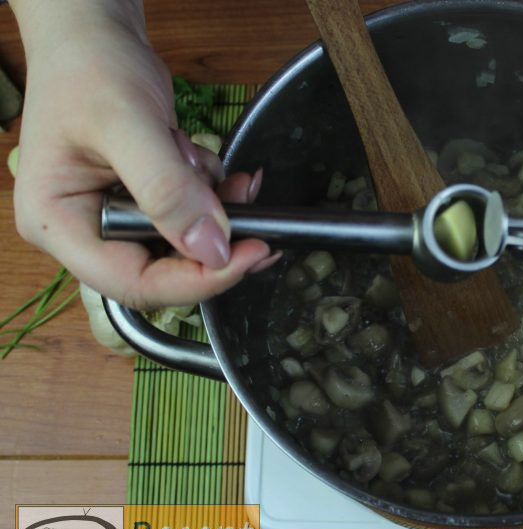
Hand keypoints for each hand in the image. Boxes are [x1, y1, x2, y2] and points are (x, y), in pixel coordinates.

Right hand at [10, 0, 276, 308]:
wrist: (95, 34)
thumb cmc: (89, 68)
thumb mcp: (127, 124)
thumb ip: (167, 187)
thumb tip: (212, 248)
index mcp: (58, 224)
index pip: (134, 284)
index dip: (195, 280)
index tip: (248, 254)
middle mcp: (85, 230)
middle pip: (164, 270)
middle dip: (210, 237)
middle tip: (245, 200)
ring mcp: (117, 216)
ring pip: (186, 242)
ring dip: (212, 207)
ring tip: (202, 157)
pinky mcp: (147, 200)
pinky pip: (192, 215)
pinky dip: (211, 190)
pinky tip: (201, 155)